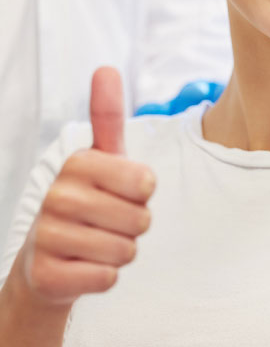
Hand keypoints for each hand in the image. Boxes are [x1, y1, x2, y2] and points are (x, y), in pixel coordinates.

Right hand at [20, 67, 155, 304]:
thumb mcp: (103, 157)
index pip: (146, 181)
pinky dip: (106, 276)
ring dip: (122, 250)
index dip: (144, 191)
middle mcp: (57, 195)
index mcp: (77, 163)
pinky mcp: (47, 276)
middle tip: (110, 220)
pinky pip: (107, 278)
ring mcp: (47, 237)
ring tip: (97, 241)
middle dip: (135, 224)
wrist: (49, 258)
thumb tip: (105, 67)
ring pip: (126, 250)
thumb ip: (107, 116)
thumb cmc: (90, 200)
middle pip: (140, 219)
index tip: (124, 189)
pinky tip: (85, 265)